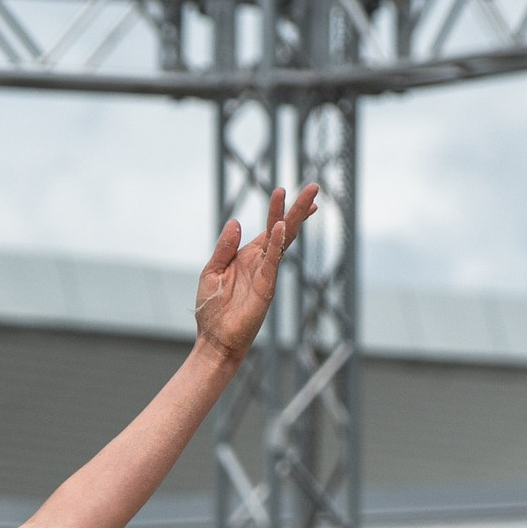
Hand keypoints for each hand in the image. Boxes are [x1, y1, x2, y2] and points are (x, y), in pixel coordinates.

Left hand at [193, 185, 318, 367]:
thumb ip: (224, 248)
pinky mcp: (265, 288)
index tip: (287, 191)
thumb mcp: (212, 271)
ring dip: (293, 219)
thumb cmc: (212, 310)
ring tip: (309, 200)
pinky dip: (275, 244)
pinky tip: (280, 227)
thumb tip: (236, 222)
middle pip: (284, 229)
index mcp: (248, 256)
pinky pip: (272, 262)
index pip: (269, 229)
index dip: (279, 210)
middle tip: (314, 187)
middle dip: (298, 208)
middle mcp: (261, 262)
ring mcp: (265, 274)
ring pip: (283, 241)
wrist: (215, 340)